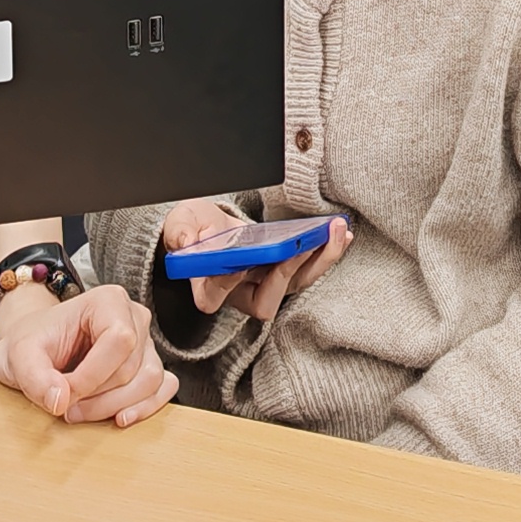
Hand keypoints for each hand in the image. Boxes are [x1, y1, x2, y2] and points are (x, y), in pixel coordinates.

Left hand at [0, 284, 173, 427]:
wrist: (35, 348)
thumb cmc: (32, 344)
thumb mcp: (18, 356)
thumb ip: (34, 377)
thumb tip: (60, 401)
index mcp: (108, 301)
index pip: (118, 341)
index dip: (91, 377)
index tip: (61, 395)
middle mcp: (133, 317)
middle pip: (132, 367)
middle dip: (98, 398)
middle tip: (66, 408)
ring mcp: (145, 342)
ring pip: (149, 381)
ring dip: (115, 406)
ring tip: (82, 413)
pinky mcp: (149, 364)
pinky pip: (164, 387)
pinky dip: (145, 407)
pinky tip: (120, 418)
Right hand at [156, 201, 350, 326]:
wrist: (208, 226)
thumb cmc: (193, 229)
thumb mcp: (181, 223)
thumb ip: (180, 232)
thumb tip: (186, 242)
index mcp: (207, 287)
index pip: (216, 294)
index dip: (227, 282)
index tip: (239, 262)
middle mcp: (239, 293)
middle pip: (267, 298)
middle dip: (288, 271)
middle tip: (302, 244)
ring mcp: (264, 283)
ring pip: (295, 284)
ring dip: (319, 260)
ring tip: (336, 232)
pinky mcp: (283, 271)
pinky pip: (308, 269)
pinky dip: (326, 251)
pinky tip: (340, 232)